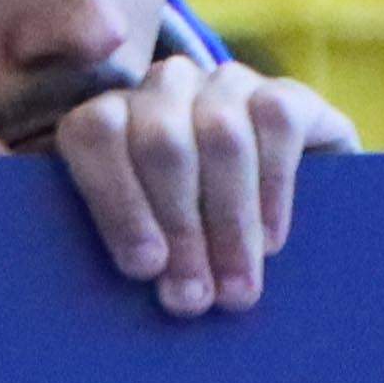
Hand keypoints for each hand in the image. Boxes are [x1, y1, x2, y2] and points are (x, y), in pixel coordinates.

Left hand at [53, 52, 348, 317]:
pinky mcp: (287, 91)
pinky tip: (270, 242)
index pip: (95, 134)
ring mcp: (227, 84)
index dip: (117, 201)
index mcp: (114, 115)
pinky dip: (273, 191)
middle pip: (163, 143)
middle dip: (181, 230)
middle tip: (194, 298)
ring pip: (222, 136)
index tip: (144, 268)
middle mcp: (165, 87)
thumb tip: (148, 285)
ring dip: (229, 223)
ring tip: (235, 289)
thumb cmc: (191, 237)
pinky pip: (277, 124)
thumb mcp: (150, 241)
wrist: (281, 205)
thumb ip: (136, 252)